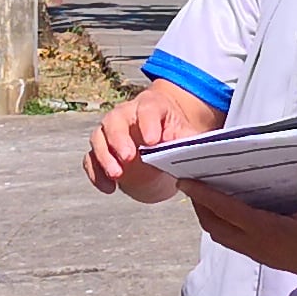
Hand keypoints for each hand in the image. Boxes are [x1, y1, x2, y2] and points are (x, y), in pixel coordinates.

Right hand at [87, 80, 216, 199]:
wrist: (162, 142)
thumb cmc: (176, 135)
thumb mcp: (188, 136)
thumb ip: (192, 141)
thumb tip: (206, 151)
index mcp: (151, 107)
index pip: (147, 109)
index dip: (148, 123)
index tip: (153, 141)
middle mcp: (126, 116)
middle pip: (114, 120)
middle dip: (119, 139)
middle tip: (129, 157)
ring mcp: (111, 133)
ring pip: (98, 137)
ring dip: (104, 156)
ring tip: (117, 175)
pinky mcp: (103, 152)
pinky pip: (91, 159)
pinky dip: (95, 173)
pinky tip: (108, 188)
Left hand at [182, 167, 296, 295]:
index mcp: (268, 232)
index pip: (226, 211)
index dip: (203, 195)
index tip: (184, 181)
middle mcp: (259, 245)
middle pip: (215, 226)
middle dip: (200, 205)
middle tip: (192, 182)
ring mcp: (262, 254)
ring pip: (223, 236)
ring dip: (211, 216)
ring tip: (207, 195)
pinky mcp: (268, 257)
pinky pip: (235, 241)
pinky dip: (225, 224)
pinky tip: (234, 212)